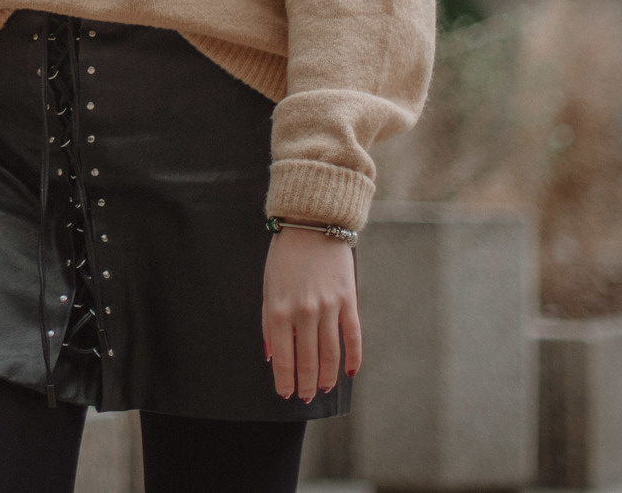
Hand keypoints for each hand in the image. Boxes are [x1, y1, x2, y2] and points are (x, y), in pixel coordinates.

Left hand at [262, 226, 360, 400]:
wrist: (311, 223)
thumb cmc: (284, 256)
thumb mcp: (267, 286)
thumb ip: (268, 322)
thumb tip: (271, 355)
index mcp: (279, 309)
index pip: (283, 357)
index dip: (285, 380)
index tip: (285, 394)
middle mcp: (304, 312)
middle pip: (307, 360)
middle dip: (306, 383)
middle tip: (306, 398)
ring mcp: (328, 307)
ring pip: (330, 353)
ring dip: (328, 376)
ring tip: (325, 389)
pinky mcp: (348, 299)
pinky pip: (353, 336)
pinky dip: (353, 357)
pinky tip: (351, 372)